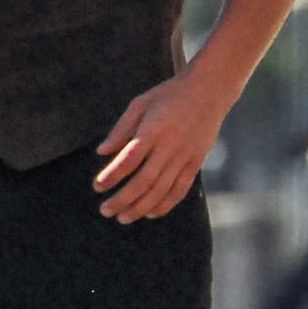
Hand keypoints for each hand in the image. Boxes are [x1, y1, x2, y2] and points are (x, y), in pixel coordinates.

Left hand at [92, 66, 242, 222]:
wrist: (210, 90)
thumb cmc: (170, 95)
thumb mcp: (141, 103)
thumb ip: (122, 128)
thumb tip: (102, 151)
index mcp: (153, 130)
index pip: (128, 159)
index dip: (112, 176)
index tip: (97, 186)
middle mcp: (169, 147)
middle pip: (144, 181)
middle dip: (123, 199)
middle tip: (105, 210)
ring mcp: (185, 157)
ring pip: (161, 190)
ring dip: (141, 207)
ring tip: (123, 218)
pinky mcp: (196, 162)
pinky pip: (180, 189)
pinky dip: (165, 205)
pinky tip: (150, 214)